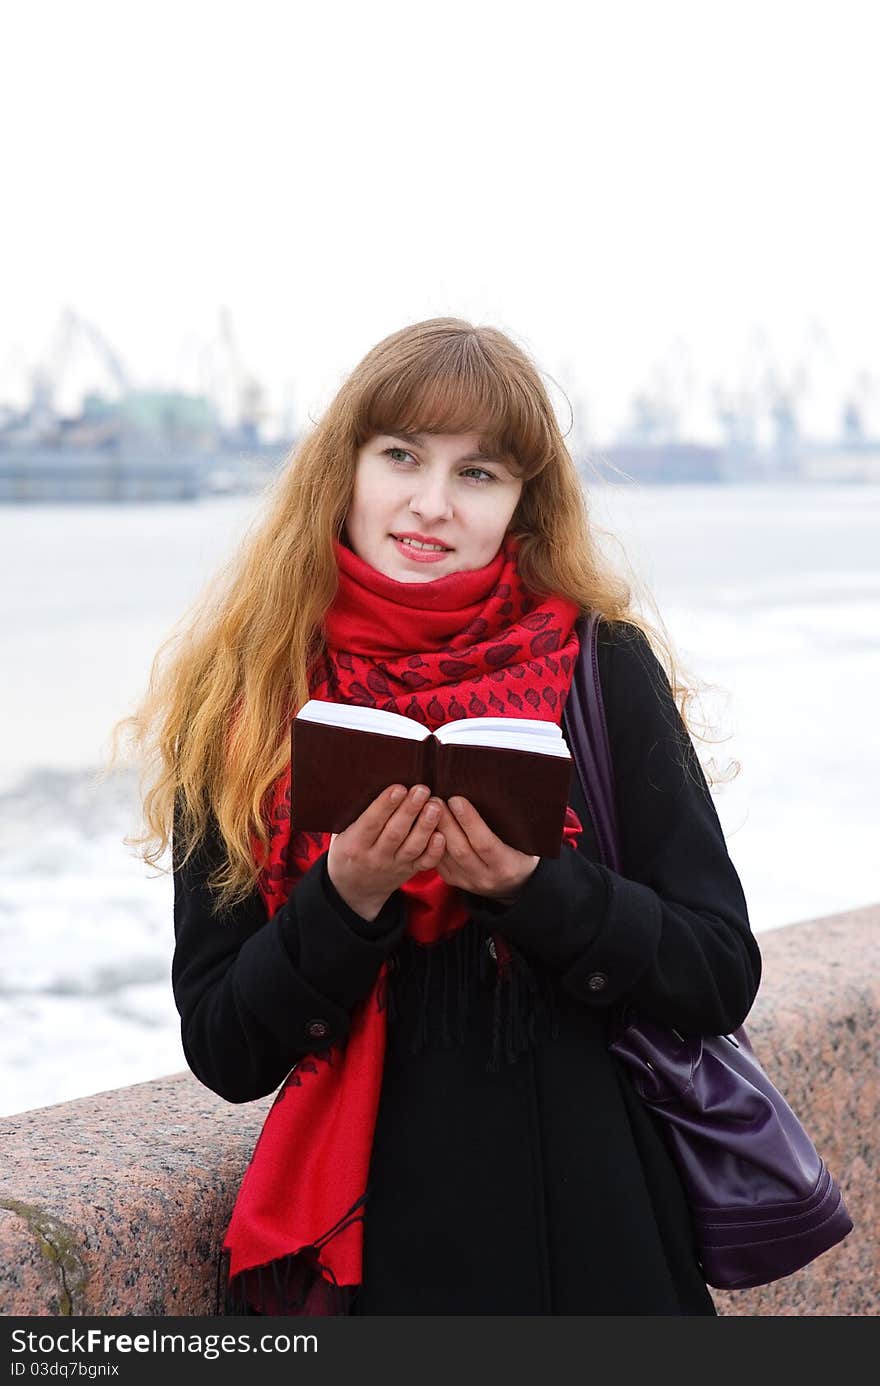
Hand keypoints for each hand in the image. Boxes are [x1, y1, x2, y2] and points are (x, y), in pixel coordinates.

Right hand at [327, 783, 445, 920]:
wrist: (353, 888)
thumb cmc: (348, 850)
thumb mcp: (342, 835)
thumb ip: (357, 816)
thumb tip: (373, 782)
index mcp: (354, 845)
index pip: (371, 823)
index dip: (385, 806)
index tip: (399, 788)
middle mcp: (375, 857)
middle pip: (395, 833)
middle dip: (410, 810)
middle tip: (422, 790)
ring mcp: (394, 865)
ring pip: (412, 847)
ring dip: (426, 826)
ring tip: (436, 806)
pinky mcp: (409, 871)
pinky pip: (424, 863)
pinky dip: (435, 851)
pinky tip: (443, 834)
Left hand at [432, 797, 539, 900]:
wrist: (517, 884)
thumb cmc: (522, 852)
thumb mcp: (524, 841)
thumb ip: (509, 824)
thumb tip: (486, 792)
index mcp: (507, 866)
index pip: (484, 843)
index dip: (469, 821)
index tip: (456, 800)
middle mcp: (486, 877)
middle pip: (460, 849)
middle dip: (445, 822)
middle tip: (435, 798)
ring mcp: (468, 882)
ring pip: (444, 856)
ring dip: (433, 830)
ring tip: (426, 807)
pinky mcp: (454, 881)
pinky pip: (437, 861)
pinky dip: (430, 841)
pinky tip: (425, 823)